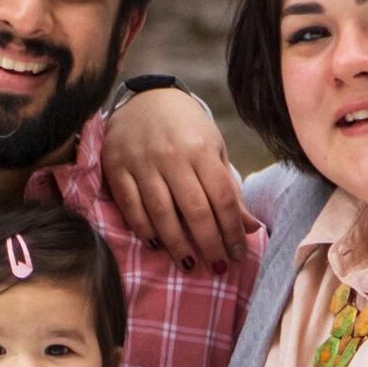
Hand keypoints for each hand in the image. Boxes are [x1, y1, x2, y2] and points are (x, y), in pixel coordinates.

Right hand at [99, 87, 257, 271]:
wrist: (145, 99)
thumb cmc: (187, 129)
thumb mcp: (214, 150)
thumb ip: (229, 189)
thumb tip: (250, 228)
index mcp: (201, 149)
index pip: (222, 199)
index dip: (232, 231)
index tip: (238, 253)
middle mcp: (172, 156)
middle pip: (195, 211)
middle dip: (210, 244)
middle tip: (218, 267)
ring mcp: (142, 163)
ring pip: (162, 214)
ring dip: (178, 245)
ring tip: (191, 264)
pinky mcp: (117, 168)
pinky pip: (131, 208)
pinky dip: (144, 230)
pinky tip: (157, 245)